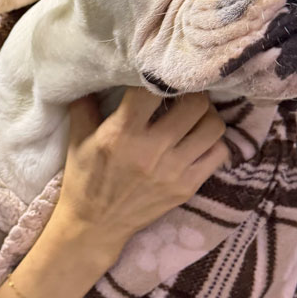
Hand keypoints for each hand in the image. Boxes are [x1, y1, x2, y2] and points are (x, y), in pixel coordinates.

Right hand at [50, 88, 227, 264]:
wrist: (96, 226)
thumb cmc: (84, 177)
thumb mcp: (77, 138)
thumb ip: (84, 103)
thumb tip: (92, 71)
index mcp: (122, 133)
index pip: (153, 90)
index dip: (158, 75)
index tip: (157, 72)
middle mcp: (152, 150)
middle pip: (195, 104)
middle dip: (191, 91)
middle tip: (183, 91)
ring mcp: (174, 170)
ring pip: (213, 127)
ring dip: (206, 114)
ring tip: (193, 113)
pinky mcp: (188, 187)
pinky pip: (219, 154)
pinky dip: (213, 141)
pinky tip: (198, 138)